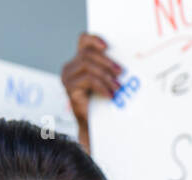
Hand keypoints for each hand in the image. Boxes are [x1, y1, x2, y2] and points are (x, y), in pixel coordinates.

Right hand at [61, 33, 122, 147]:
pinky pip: (88, 79)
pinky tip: (110, 95)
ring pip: (87, 65)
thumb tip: (123, 62)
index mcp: (78, 62)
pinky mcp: (69, 88)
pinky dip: (101, 86)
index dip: (94, 39)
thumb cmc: (102, 105)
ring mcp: (68, 77)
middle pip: (87, 53)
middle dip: (106, 61)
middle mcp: (70, 67)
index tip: (108, 46)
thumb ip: (108, 70)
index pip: (83, 41)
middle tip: (120, 72)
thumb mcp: (107, 82)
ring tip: (117, 87)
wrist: (94, 128)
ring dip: (106, 76)